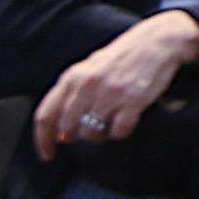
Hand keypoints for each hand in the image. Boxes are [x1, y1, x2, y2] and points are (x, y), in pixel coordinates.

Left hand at [32, 10, 198, 157]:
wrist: (155, 42)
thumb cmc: (119, 60)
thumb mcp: (88, 70)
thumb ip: (70, 97)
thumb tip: (59, 135)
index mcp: (72, 77)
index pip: (45, 116)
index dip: (42, 140)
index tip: (48, 155)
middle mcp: (87, 85)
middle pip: (66, 128)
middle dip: (75, 137)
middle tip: (89, 132)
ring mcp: (110, 92)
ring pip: (90, 133)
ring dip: (98, 135)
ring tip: (109, 122)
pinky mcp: (133, 100)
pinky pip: (118, 132)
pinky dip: (120, 133)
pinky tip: (125, 121)